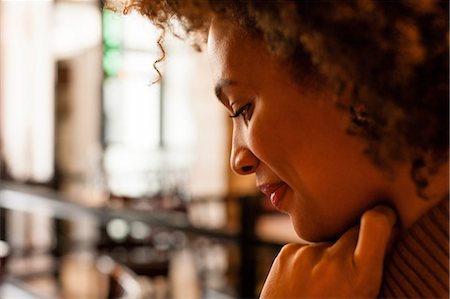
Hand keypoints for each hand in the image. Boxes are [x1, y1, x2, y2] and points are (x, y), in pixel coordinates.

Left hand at [259, 205, 396, 297]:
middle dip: (356, 242)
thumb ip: (371, 268)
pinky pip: (307, 249)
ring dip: (328, 256)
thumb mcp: (364, 297)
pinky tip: (303, 282)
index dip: (383, 216)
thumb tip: (387, 235)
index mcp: (360, 276)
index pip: (376, 224)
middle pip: (352, 230)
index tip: (385, 216)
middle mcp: (332, 260)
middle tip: (348, 268)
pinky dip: (309, 261)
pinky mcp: (287, 252)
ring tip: (320, 285)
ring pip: (328, 244)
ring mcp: (306, 254)